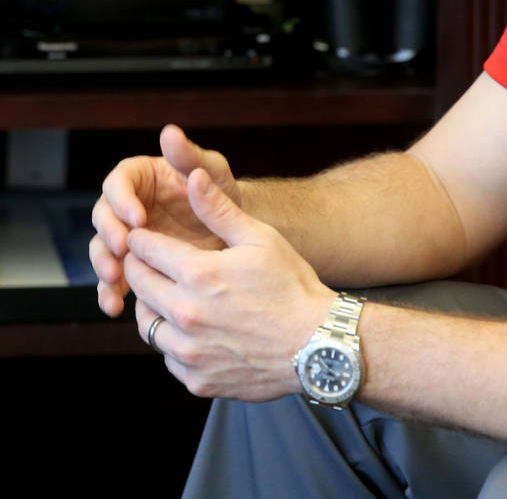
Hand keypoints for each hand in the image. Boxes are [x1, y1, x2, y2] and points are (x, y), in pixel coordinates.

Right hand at [90, 124, 240, 317]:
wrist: (235, 231)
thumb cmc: (223, 192)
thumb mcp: (212, 171)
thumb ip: (190, 155)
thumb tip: (169, 132)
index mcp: (140, 177)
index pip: (117, 183)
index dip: (122, 200)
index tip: (138, 218)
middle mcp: (126, 206)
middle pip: (102, 218)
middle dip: (107, 236)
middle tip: (121, 251)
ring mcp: (127, 236)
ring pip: (102, 250)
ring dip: (103, 265)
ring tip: (115, 280)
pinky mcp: (133, 264)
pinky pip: (114, 279)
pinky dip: (109, 292)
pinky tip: (116, 306)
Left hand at [126, 168, 331, 401]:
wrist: (317, 344)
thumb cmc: (292, 285)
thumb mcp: (260, 238)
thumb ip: (219, 209)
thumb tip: (192, 177)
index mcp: (198, 274)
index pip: (145, 249)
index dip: (142, 238)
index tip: (146, 236)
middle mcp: (185, 315)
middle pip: (139, 284)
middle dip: (140, 268)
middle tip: (152, 262)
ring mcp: (189, 352)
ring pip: (146, 324)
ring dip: (152, 306)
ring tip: (171, 294)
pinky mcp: (196, 380)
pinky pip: (167, 356)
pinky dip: (173, 340)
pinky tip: (193, 328)